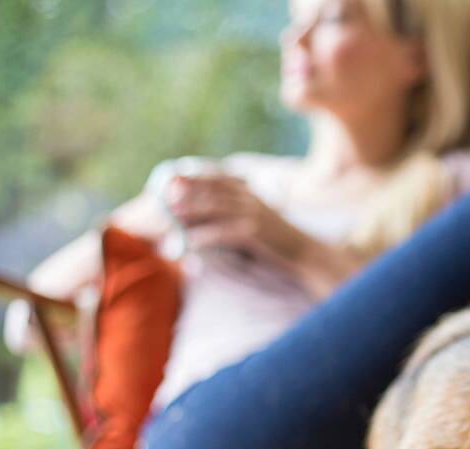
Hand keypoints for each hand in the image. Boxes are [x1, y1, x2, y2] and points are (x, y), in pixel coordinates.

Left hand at [164, 175, 302, 262]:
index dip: (195, 176)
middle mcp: (250, 198)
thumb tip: (206, 213)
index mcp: (250, 192)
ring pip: (214, 207)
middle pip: (212, 189)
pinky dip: (203, 236)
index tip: (174, 177)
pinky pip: (221, 232)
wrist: (303, 252)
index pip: (218, 178)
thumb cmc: (277, 239)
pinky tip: (189, 241)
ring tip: (172, 215)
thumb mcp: (258, 218)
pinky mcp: (252, 232)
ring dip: (190, 210)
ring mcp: (252, 214)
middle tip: (166, 195)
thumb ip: (237, 210)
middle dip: (188, 191)